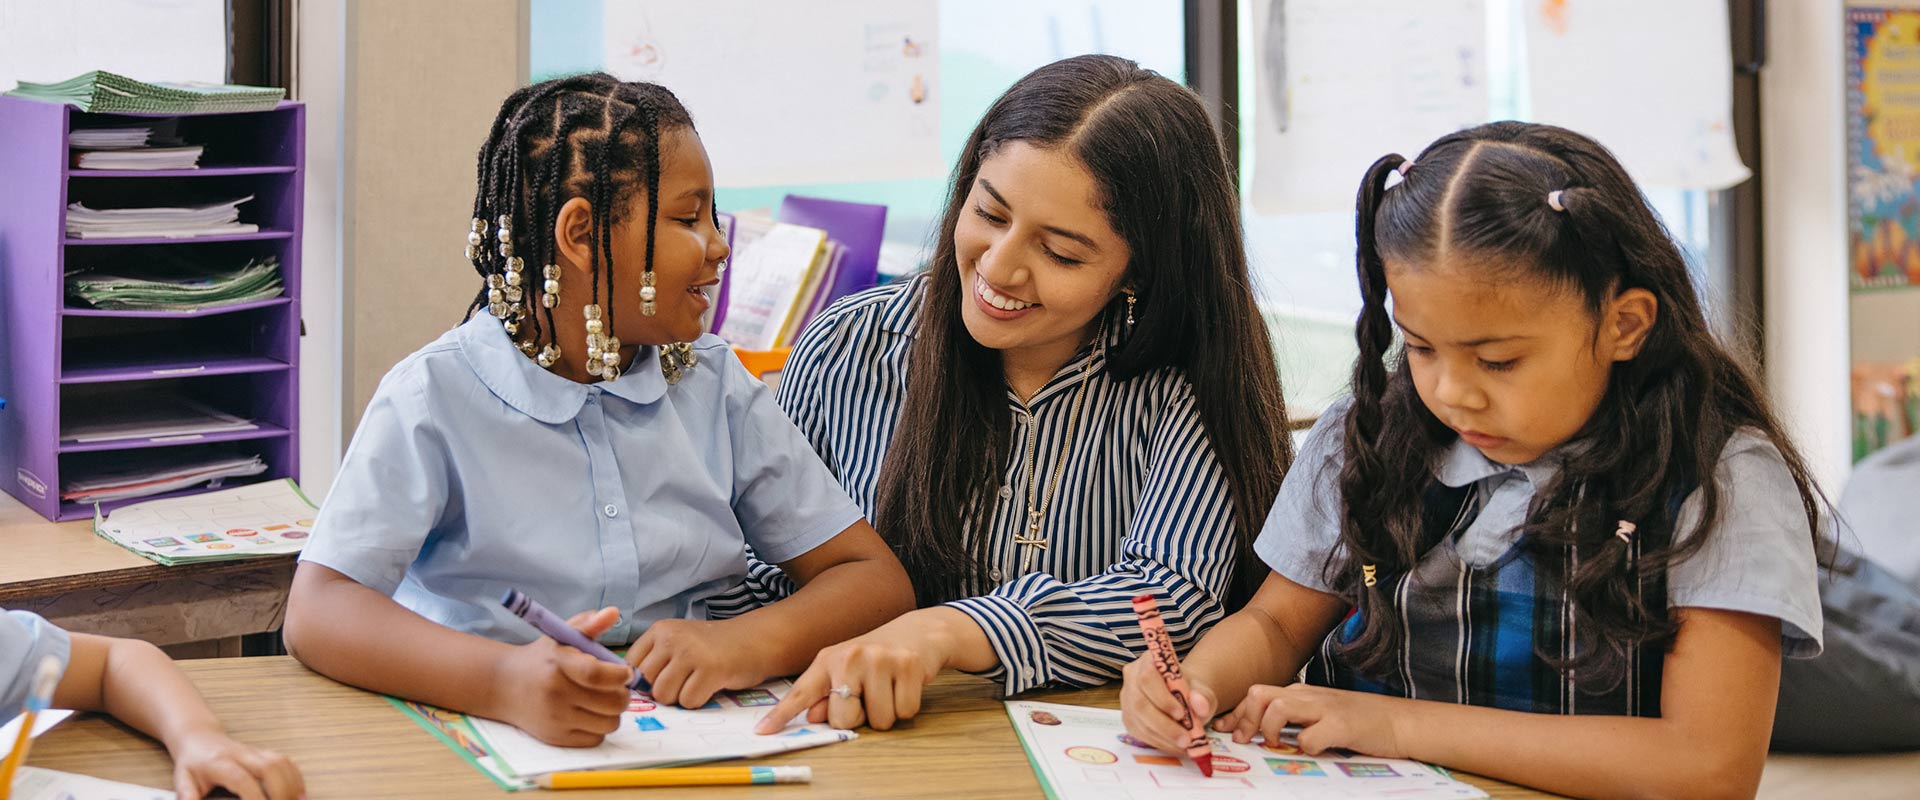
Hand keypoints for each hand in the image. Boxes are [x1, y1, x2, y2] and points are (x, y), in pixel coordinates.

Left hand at [166, 727, 303, 799]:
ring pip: (281, 762)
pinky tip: (299, 792)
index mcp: (220, 763)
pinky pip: (286, 762)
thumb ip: (187, 797)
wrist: (200, 737)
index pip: (242, 780)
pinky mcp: (265, 752)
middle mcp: (241, 754)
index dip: (255, 798)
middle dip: (281, 791)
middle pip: (270, 768)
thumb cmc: (192, 763)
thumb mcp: (183, 781)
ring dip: (293, 784)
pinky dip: (296, 777)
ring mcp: (256, 751)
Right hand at [493, 606, 633, 746]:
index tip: (626, 672)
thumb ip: (589, 624)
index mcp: (558, 665)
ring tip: (604, 699)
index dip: (620, 675)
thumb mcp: (560, 635)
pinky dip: (599, 727)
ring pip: (609, 723)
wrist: (504, 685)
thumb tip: (613, 612)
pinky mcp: (556, 738)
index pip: (598, 675)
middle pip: (612, 703)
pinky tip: (590, 713)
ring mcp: (556, 719)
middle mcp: (555, 694)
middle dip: (623, 693)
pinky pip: (596, 738)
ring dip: (613, 712)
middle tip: (617, 686)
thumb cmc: (540, 658)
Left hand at [627, 618, 769, 708]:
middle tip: (684, 682)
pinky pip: (688, 701)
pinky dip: (699, 701)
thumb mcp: (679, 643)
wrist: (754, 640)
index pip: (630, 664)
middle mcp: (672, 638)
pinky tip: (710, 686)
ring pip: (664, 695)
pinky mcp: (711, 669)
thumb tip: (628, 688)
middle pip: (646, 682)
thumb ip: (655, 659)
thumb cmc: (713, 648)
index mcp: (661, 630)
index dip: (642, 680)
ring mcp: (691, 652)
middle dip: (662, 690)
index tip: (662, 679)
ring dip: (680, 697)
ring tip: (697, 683)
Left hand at [753, 613, 951, 733]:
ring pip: (880, 721)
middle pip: (844, 720)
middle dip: (860, 717)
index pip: (802, 692)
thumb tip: (812, 716)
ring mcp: (880, 660)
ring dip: (887, 712)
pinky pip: (904, 712)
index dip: (781, 714)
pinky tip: (905, 684)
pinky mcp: (908, 666)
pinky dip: (907, 706)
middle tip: (869, 694)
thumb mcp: (845, 669)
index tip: (762, 731)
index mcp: (829, 659)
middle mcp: (851, 657)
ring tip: (889, 687)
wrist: (918, 631)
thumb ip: (825, 694)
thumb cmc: (876, 656)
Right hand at [1119, 651, 1217, 755]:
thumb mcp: (1202, 691)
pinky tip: (1174, 746)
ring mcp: (1127, 698)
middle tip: (1186, 740)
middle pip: (1139, 702)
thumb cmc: (1191, 691)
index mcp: (1149, 661)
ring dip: (1163, 737)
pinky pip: (1139, 733)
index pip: (1148, 677)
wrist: (1184, 697)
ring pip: (1139, 720)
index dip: (1162, 698)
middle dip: (1164, 725)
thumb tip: (1199, 706)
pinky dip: (1158, 742)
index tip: (1181, 714)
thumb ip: (1202, 696)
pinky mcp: (1128, 717)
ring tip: (1184, 745)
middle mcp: (1132, 677)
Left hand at [1213, 682, 1405, 757]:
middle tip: (1245, 740)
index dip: (1235, 714)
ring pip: (1278, 706)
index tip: (1224, 730)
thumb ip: (1294, 718)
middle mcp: (1309, 696)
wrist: (1399, 722)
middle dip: (1245, 718)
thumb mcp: (1320, 713)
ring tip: (1277, 745)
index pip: (1256, 694)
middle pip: (1260, 694)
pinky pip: (1311, 737)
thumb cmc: (1358, 721)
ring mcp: (1325, 708)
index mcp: (1300, 693)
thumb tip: (1259, 732)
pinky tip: (1314, 750)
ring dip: (1269, 730)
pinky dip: (1306, 747)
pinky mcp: (1342, 725)